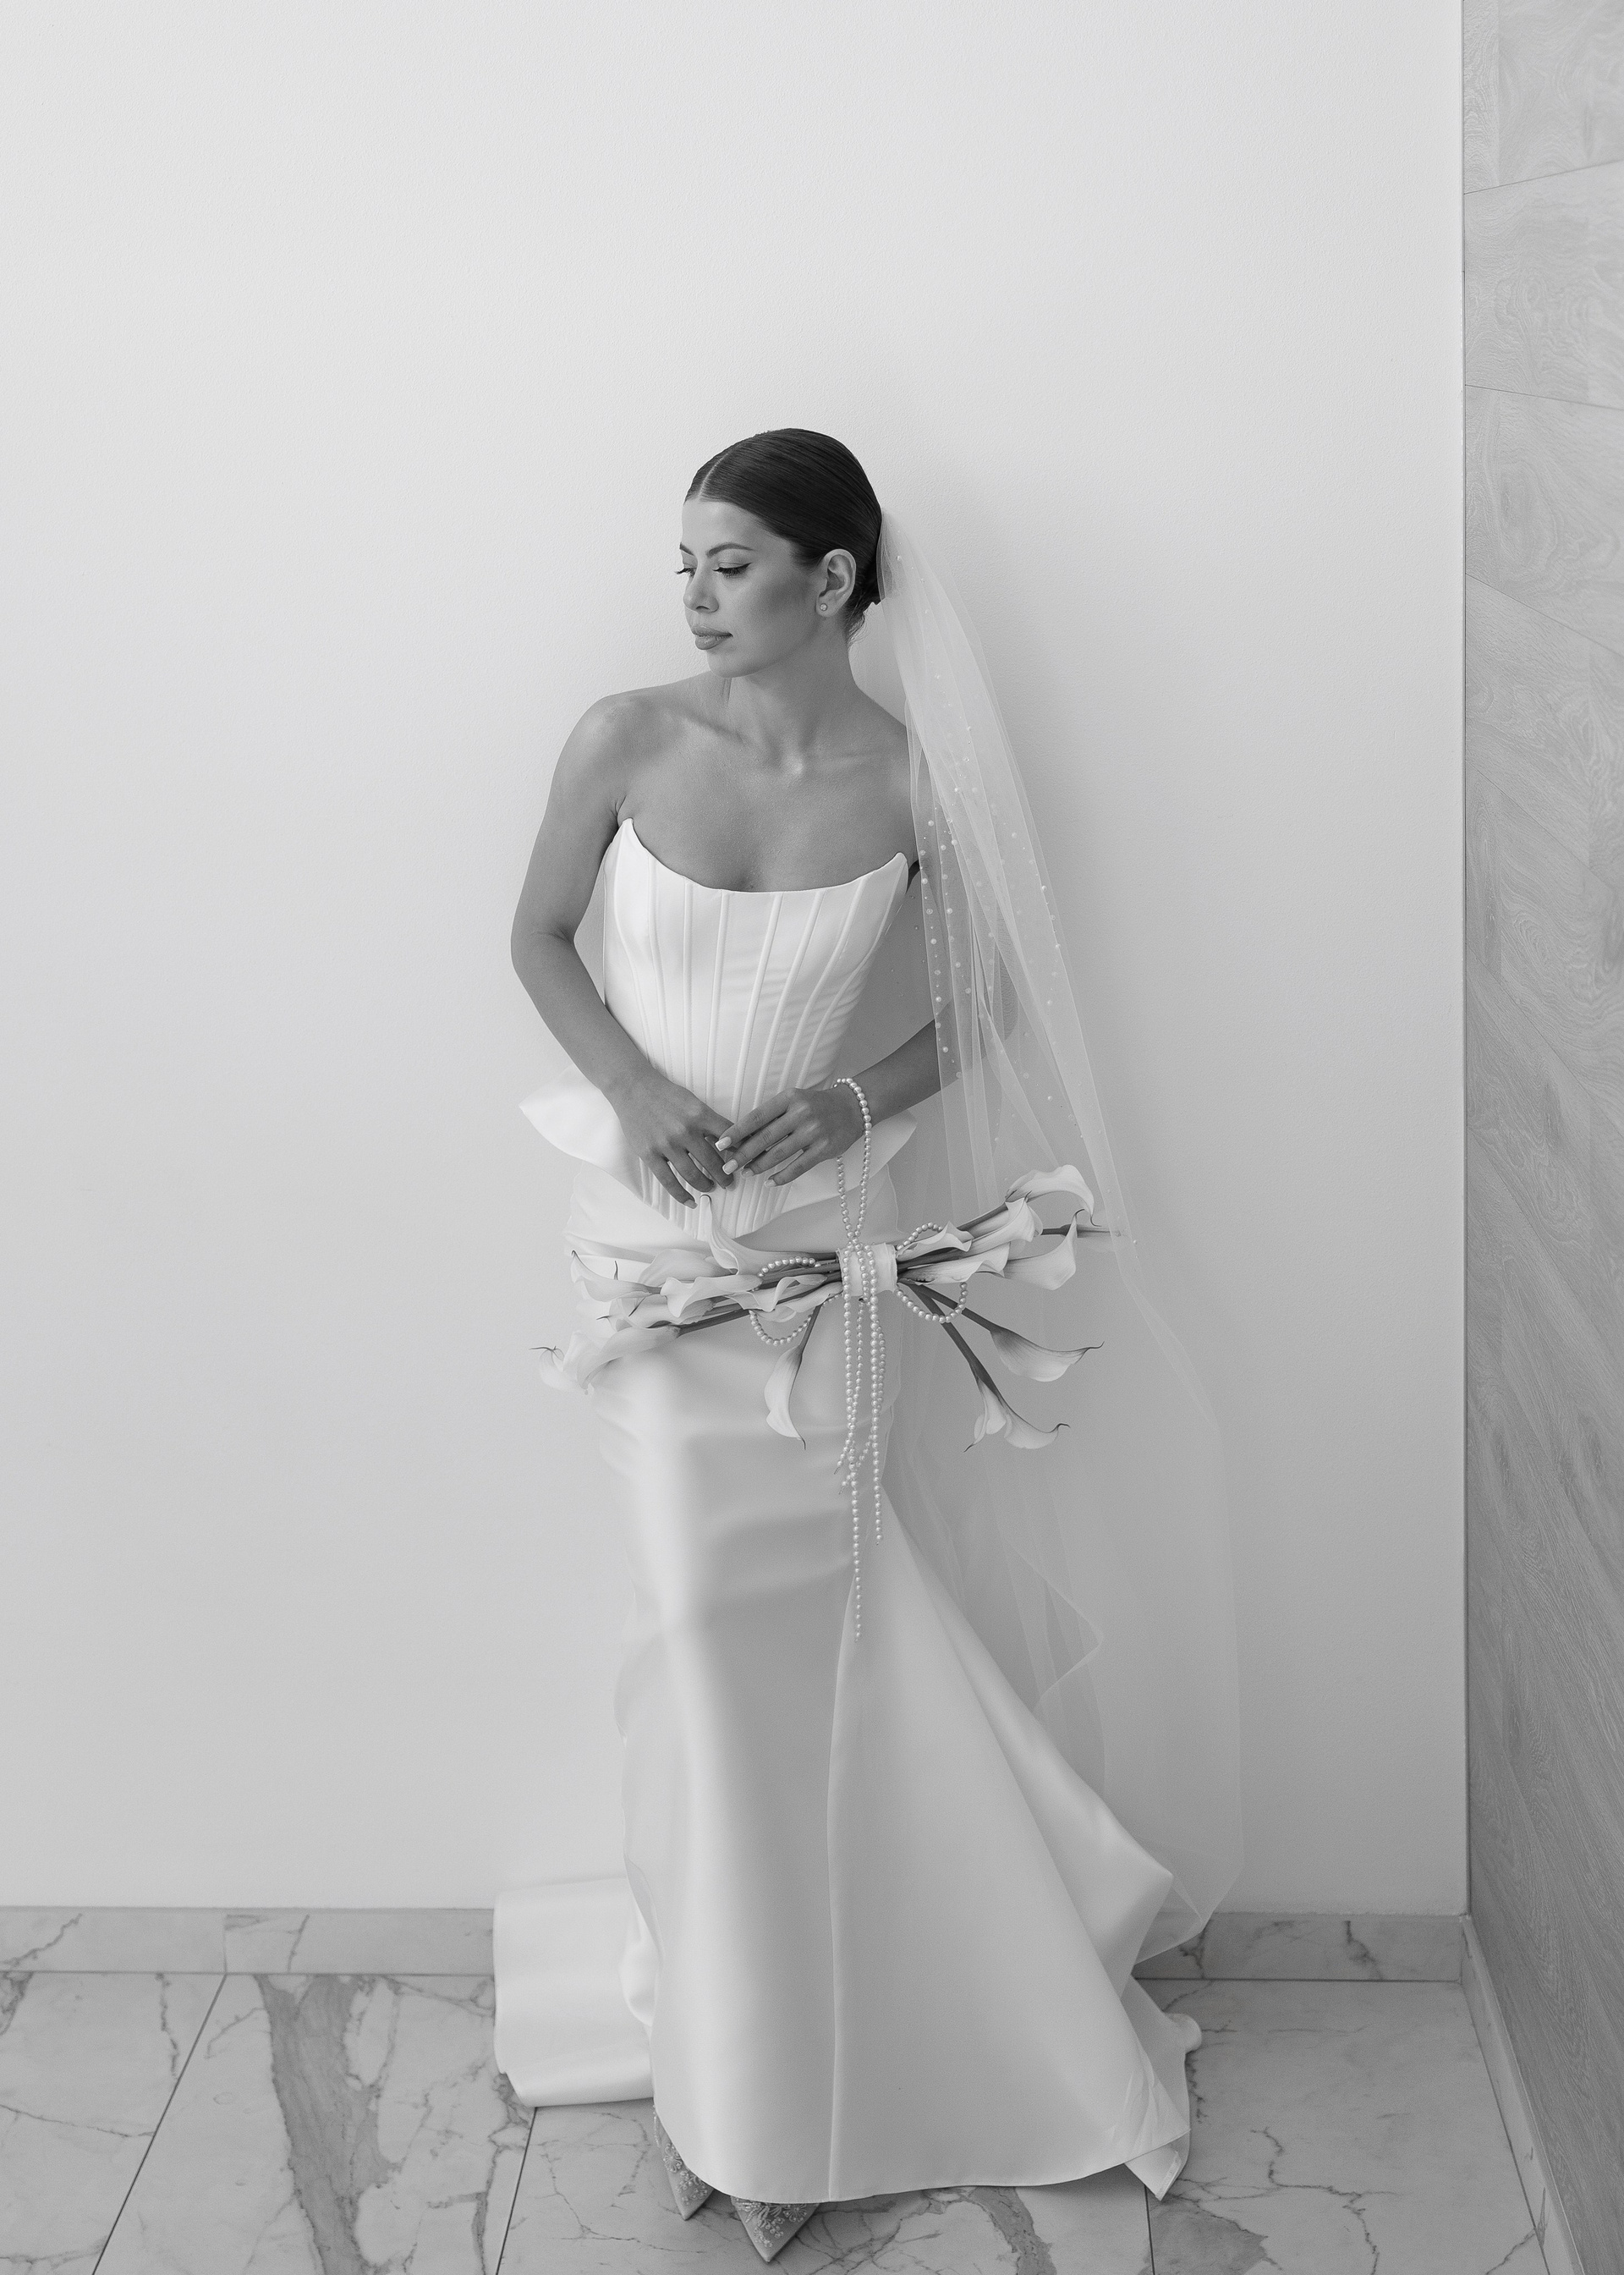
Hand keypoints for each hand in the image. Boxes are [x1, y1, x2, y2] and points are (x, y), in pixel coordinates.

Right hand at [608, 1068, 735, 1208]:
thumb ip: (710, 1121)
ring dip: (706, 1185)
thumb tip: (730, 1139)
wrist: (633, 1088)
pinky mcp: (650, 1154)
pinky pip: (668, 1181)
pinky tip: (691, 1201)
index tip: (745, 1161)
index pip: (729, 1137)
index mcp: (700, 1115)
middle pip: (714, 1162)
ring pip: (693, 1174)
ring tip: (712, 1188)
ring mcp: (667, 1144)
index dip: (740, 1151)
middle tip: (731, 1183)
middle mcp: (685, 1131)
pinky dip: (681, 1195)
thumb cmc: (665, 1094)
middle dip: (725, 1175)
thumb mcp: (693, 1101)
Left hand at [718, 1083, 865, 1185]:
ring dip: (759, 1166)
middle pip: (765, 1138)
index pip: (756, 1116)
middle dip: (743, 1154)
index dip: (736, 1131)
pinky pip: (798, 1167)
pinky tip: (768, 1182)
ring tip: (745, 1173)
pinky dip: (781, 1177)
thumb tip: (743, 1137)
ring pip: (779, 1154)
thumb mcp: (794, 1100)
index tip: (720, 1143)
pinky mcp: (825, 1149)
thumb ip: (772, 1116)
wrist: (853, 1107)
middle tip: (727, 1166)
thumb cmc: (816, 1104)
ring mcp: (814, 1132)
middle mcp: (801, 1113)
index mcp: (789, 1098)